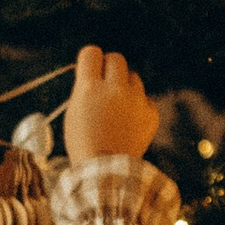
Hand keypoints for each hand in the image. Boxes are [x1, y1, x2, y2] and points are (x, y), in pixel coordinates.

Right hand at [63, 44, 157, 164]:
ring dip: (126, 86)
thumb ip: (84, 88)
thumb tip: (93, 73)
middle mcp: (115, 89)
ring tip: (118, 107)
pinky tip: (129, 121)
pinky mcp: (151, 113)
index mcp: (89, 88)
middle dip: (110, 68)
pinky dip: (139, 106)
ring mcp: (136, 100)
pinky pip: (146, 98)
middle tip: (106, 84)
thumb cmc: (85, 143)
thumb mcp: (73, 112)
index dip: (91, 60)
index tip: (91, 68)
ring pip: (134, 77)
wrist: (107, 171)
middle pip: (117, 59)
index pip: (91, 52)